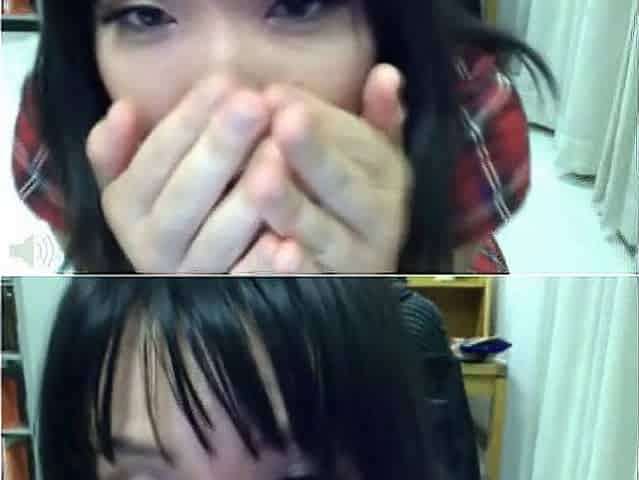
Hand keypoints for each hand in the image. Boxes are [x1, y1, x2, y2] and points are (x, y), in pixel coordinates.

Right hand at [87, 75, 276, 272]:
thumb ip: (121, 149)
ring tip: (277, 154)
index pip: (154, 160)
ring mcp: (192, 277)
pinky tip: (289, 241)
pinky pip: (246, 283)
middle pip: (185, 196)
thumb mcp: (137, 179)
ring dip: (245, 200)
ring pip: (217, 240)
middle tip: (254, 105)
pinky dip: (266, 265)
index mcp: (127, 209)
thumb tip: (124, 110)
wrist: (188, 273)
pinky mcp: (227, 300)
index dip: (188, 120)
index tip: (225, 81)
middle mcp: (152, 247)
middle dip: (219, 147)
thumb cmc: (174, 205)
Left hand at [237, 64, 411, 272]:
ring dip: (294, 208)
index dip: (320, 122)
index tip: (275, 94)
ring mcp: (355, 260)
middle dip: (314, 155)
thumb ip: (381, 119)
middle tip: (282, 123)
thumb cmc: (357, 199)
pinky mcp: (330, 292)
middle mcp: (379, 220)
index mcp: (389, 179)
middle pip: (345, 186)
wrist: (364, 268)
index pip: (359, 145)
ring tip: (261, 181)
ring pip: (324, 234)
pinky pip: (310, 281)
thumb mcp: (376, 158)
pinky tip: (267, 251)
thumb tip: (386, 73)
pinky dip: (292, 270)